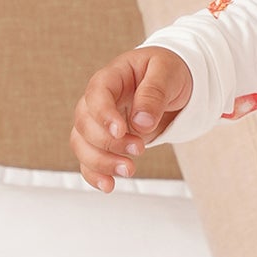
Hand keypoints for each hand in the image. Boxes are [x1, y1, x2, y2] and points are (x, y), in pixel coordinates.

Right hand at [71, 46, 192, 192]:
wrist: (173, 84)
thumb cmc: (167, 71)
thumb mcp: (167, 73)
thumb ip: (154, 94)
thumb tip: (141, 122)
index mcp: (112, 77)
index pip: (96, 95)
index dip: (104, 115)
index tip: (121, 130)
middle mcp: (98, 101)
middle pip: (84, 124)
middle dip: (109, 142)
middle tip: (139, 149)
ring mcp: (99, 123)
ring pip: (82, 145)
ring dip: (101, 162)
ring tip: (129, 170)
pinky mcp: (106, 142)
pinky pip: (89, 160)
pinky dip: (95, 175)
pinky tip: (108, 185)